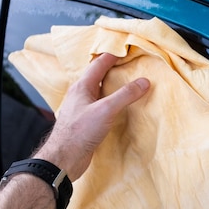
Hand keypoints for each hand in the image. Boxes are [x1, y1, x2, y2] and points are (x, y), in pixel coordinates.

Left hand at [35, 53, 149, 180]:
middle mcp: (80, 95)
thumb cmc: (80, 132)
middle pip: (97, 76)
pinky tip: (117, 107)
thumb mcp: (106, 110)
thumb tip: (144, 82)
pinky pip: (99, 106)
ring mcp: (82, 109)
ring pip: (98, 91)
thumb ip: (125, 95)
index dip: (111, 55)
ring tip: (125, 83)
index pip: (98, 64)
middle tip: (127, 64)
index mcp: (82, 87)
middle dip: (111, 68)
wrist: (64, 159)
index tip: (125, 50)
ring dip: (110, 86)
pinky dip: (110, 101)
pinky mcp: (85, 122)